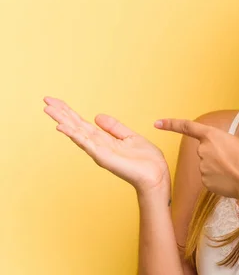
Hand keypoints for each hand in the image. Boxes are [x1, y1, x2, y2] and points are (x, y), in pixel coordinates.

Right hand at [43, 96, 169, 194]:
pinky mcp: (104, 157)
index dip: (69, 112)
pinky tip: (62, 127)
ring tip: (48, 109)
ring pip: (77, 132)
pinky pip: (87, 143)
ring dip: (62, 121)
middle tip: (46, 100)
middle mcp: (98, 145)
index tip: (55, 101)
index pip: (82, 123)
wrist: (156, 175)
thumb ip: (114, 127)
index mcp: (104, 140)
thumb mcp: (130, 137)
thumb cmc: (146, 160)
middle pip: (76, 126)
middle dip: (61, 113)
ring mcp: (99, 151)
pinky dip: (74, 135)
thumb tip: (97, 116)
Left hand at [155, 117, 238, 199]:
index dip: (171, 124)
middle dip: (219, 153)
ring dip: (221, 166)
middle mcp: (202, 151)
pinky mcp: (205, 183)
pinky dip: (221, 178)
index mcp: (212, 136)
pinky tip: (233, 180)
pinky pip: (212, 177)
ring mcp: (202, 169)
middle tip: (237, 158)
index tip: (157, 123)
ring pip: (210, 165)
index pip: (187, 127)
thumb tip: (227, 149)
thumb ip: (230, 141)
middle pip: (207, 149)